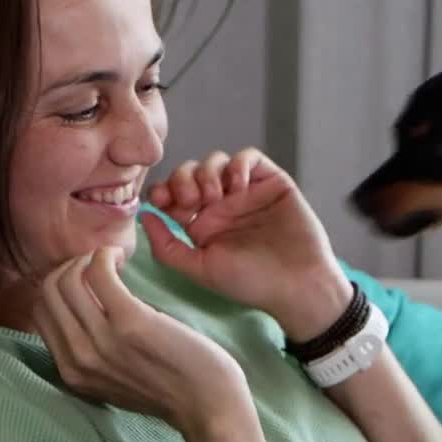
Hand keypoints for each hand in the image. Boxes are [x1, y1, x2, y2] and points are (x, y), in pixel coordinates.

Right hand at [33, 245, 250, 436]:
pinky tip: (121, 256)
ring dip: (89, 258)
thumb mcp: (115, 379)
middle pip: (49, 292)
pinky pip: (98, 273)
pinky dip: (105, 255)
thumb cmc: (171, 388)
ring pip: (67, 280)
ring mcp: (101, 340)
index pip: (41, 313)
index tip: (86, 280)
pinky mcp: (129, 322)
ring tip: (113, 260)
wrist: (208, 406)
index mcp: (71, 372)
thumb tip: (82, 311)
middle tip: (99, 265)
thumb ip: (93, 354)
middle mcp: (78, 357)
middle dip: (69, 267)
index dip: (59, 287)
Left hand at [143, 148, 351, 340]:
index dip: (163, 190)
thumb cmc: (251, 282)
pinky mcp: (271, 182)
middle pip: (190, 172)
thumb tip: (144, 216)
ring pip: (216, 161)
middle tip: (191, 200)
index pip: (172, 194)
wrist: (298, 285)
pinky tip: (237, 185)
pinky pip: (249, 157)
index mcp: (202, 224)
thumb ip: (167, 247)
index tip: (162, 201)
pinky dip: (238, 164)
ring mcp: (247, 191)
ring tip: (216, 195)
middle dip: (183, 179)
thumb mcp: (200, 269)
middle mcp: (222, 205)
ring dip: (208, 172)